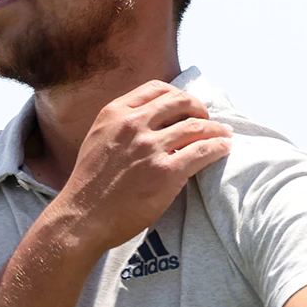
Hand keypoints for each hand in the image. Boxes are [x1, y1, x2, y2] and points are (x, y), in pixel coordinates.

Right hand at [53, 82, 232, 253]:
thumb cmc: (89, 185)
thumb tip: (149, 121)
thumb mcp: (97, 140)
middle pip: (180, 102)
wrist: (82, 217)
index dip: (177, 95)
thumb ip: (120, 126)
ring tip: (224, 135)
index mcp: (115, 113)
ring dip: (215, 129)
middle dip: (200, 108)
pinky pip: (203, 150)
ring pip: (196, 125)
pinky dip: (218, 147)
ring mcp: (150, 148)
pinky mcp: (165, 172)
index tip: (186, 106)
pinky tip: (224, 148)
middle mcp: (133, 124)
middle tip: (208, 120)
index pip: (156, 89)